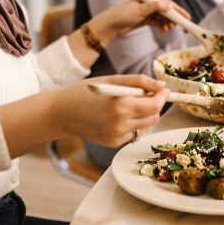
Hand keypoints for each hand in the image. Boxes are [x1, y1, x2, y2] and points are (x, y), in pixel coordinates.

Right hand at [53, 75, 169, 146]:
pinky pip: (134, 133)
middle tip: (147, 94)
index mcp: (120, 105)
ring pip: (146, 126)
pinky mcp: (113, 143)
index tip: (164, 89)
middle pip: (154, 116)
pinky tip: (120, 116)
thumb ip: (138, 82)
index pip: (155, 104)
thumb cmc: (84, 92)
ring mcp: (116, 136)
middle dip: (155, 104)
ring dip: (146, 114)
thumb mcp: (111, 80)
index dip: (162, 96)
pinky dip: (133, 123)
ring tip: (131, 103)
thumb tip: (161, 86)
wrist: (59, 113)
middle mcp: (120, 124)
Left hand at [90, 0, 190, 44]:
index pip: (167, 2)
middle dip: (173, 18)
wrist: (111, 25)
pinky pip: (157, 22)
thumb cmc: (122, 14)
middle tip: (176, 26)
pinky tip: (162, 29)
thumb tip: (169, 5)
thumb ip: (155, 7)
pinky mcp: (145, 19)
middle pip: (166, 10)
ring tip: (167, 29)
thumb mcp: (140, 10)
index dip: (178, 10)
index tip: (186, 17)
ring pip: (163, 17)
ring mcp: (147, 11)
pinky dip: (161, 26)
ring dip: (167, 23)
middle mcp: (149, 3)